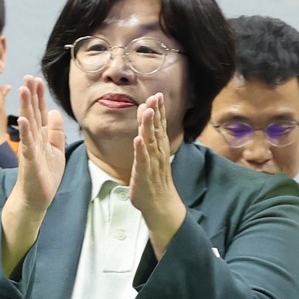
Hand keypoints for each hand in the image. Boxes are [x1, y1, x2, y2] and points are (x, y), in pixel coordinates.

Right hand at [0, 74, 67, 271]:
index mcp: (40, 136)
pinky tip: (23, 119)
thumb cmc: (45, 175)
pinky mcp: (30, 161)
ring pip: (28, 124)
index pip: (39, 111)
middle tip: (29, 76)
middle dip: (31, 95)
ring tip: (23, 89)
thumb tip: (54, 111)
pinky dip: (25, 131)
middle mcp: (33, 139)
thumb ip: (55, 131)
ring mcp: (30, 149)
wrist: (37, 198)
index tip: (36, 79)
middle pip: (32, 112)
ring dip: (25, 107)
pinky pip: (27, 144)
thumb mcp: (56, 149)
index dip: (38, 96)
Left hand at [127, 93, 186, 248]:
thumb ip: (149, 136)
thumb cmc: (154, 179)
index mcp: (159, 147)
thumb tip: (146, 118)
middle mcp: (157, 152)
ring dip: (148, 126)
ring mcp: (151, 162)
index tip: (158, 95)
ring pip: (150, 141)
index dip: (159, 110)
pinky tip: (138, 139)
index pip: (159, 125)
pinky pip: (142, 160)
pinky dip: (140, 150)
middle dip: (156, 112)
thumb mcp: (151, 155)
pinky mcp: (144, 173)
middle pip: (157, 129)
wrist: (160, 204)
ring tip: (147, 111)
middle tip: (156, 96)